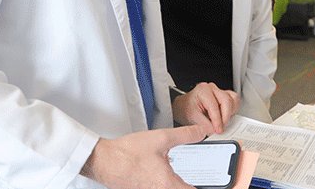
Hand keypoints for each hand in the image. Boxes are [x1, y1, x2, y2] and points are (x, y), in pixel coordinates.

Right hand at [81, 124, 207, 188]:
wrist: (103, 160)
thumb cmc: (127, 153)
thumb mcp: (161, 138)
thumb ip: (185, 135)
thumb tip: (201, 132)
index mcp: (167, 184)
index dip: (205, 187)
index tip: (212, 182)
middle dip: (190, 185)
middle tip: (200, 177)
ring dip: (178, 184)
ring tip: (184, 176)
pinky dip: (166, 183)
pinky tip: (164, 172)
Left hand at [172, 82, 239, 133]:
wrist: (184, 106)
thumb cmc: (186, 108)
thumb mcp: (191, 118)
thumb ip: (204, 125)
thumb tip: (214, 131)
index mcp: (203, 90)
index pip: (214, 106)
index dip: (217, 120)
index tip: (218, 130)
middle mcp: (213, 89)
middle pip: (227, 101)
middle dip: (225, 117)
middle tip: (221, 128)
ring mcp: (220, 91)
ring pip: (233, 100)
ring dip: (230, 113)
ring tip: (222, 122)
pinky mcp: (225, 96)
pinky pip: (235, 101)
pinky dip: (233, 110)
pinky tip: (225, 117)